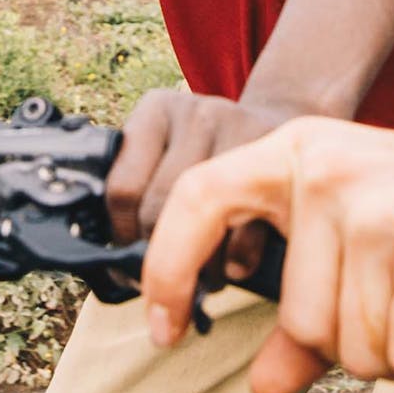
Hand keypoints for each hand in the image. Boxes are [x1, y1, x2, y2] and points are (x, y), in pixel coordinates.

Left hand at [105, 89, 287, 271]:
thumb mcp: (166, 151)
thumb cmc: (207, 153)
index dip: (122, 237)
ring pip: (202, 223)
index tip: (129, 262)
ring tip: (201, 277)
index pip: (122, 189)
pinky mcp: (279, 162)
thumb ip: (137, 190)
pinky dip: (235, 263)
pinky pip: (247, 230)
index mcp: (157, 112)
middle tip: (168, 281)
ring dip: (198, 269)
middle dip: (160, 258)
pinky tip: (232, 264)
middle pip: (159, 208)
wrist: (275, 125)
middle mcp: (197, 115)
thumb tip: (114, 263)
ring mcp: (241, 130)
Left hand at [141, 117, 393, 392]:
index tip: (164, 327)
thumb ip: (309, 308)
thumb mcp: (372, 238)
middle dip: (361, 340)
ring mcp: (380, 213)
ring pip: (355, 351)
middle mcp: (332, 174)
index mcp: (306, 152)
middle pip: (303, 321)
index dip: (167, 266)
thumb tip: (257, 381)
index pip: (201, 197)